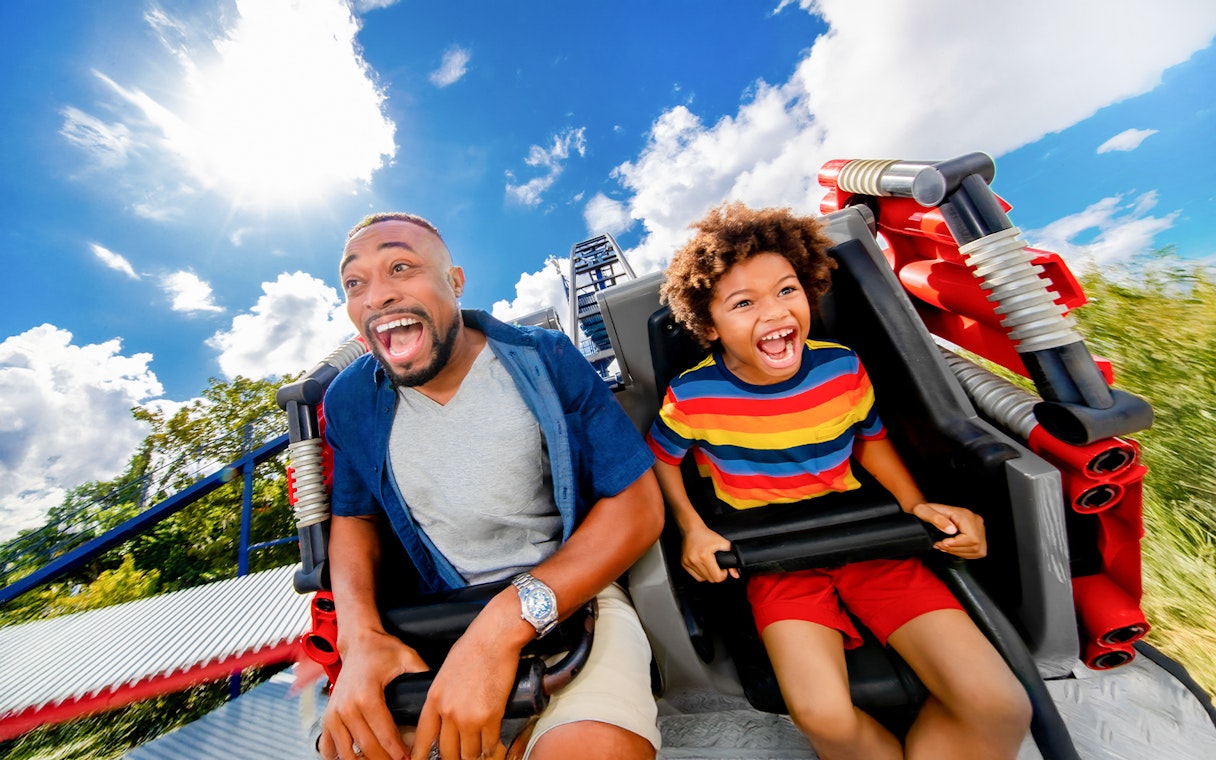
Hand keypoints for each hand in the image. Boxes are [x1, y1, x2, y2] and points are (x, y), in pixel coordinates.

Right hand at [319, 630, 427, 759]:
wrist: (357, 642)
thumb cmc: (380, 649)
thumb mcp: (406, 656)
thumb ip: (422, 671)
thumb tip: (439, 686)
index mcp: (367, 695)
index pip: (384, 733)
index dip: (398, 750)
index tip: (408, 757)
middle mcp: (347, 707)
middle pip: (367, 747)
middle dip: (385, 759)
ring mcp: (335, 713)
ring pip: (347, 752)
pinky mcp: (328, 717)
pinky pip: (328, 746)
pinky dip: (340, 756)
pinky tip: (355, 759)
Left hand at [410, 595, 526, 759]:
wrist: (494, 637)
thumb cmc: (473, 647)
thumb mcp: (446, 671)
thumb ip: (443, 694)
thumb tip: (448, 711)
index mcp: (434, 698)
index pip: (423, 735)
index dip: (421, 753)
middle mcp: (448, 711)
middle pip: (447, 750)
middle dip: (453, 758)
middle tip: (459, 758)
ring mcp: (468, 716)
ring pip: (469, 753)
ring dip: (475, 755)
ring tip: (480, 753)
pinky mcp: (490, 716)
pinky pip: (490, 744)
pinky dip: (493, 748)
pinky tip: (495, 747)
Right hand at [681, 524, 737, 582]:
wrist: (692, 529)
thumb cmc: (706, 535)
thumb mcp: (723, 544)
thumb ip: (732, 558)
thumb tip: (736, 574)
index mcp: (704, 556)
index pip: (716, 577)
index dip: (723, 575)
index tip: (723, 570)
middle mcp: (695, 560)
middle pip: (710, 579)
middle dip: (716, 575)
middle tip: (718, 567)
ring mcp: (688, 562)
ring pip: (702, 579)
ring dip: (708, 575)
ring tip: (711, 566)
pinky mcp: (684, 563)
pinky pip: (694, 576)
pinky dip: (701, 574)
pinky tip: (704, 567)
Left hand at [909, 502, 986, 559]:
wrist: (929, 511)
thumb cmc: (927, 511)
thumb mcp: (923, 511)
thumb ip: (936, 518)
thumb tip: (951, 530)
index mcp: (965, 514)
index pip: (971, 537)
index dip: (956, 544)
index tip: (943, 542)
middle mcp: (975, 521)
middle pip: (975, 544)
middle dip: (955, 549)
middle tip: (940, 545)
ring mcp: (979, 529)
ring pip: (976, 549)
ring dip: (958, 552)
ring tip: (944, 546)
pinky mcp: (979, 536)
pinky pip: (977, 551)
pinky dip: (963, 553)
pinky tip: (952, 548)